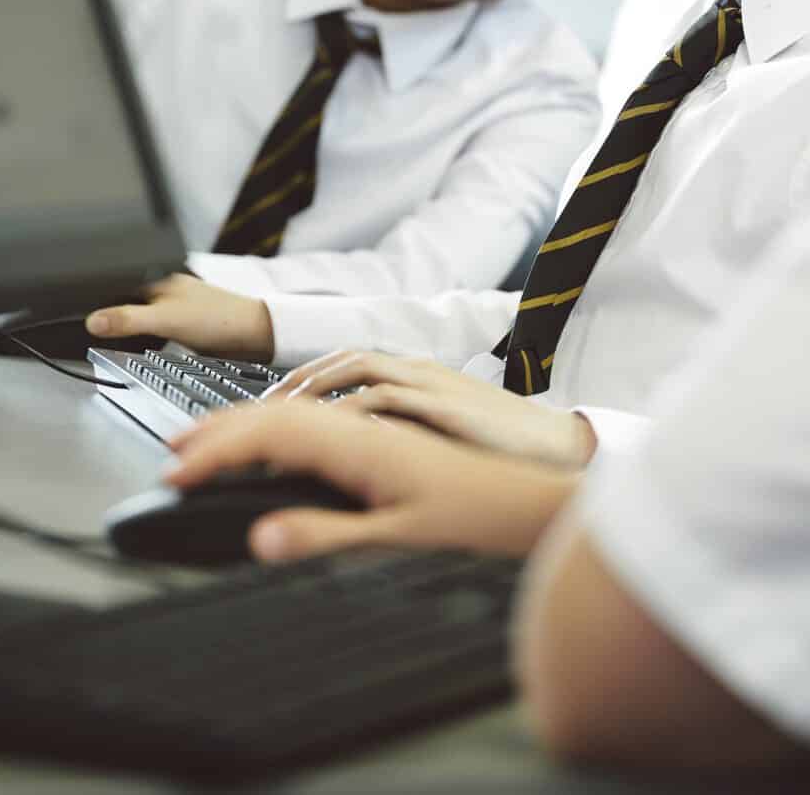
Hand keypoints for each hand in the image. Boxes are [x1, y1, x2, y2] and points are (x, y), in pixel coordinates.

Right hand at [86, 273, 272, 358]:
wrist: (254, 336)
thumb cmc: (218, 318)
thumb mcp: (165, 320)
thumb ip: (128, 319)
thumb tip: (93, 321)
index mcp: (158, 278)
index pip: (116, 283)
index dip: (96, 299)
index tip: (76, 315)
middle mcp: (165, 288)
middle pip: (126, 300)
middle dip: (110, 315)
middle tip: (92, 332)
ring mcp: (175, 306)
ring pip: (140, 315)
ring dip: (128, 327)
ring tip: (113, 340)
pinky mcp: (183, 324)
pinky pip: (154, 329)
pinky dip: (144, 337)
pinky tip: (143, 346)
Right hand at [166, 403, 577, 560]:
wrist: (536, 502)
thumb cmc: (477, 521)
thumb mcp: (395, 540)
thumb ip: (324, 536)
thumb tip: (260, 537)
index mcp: (360, 444)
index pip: (268, 435)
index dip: (216, 450)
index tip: (176, 472)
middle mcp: (363, 428)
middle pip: (276, 414)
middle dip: (219, 430)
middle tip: (172, 453)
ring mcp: (374, 432)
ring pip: (296, 415)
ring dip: (246, 426)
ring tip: (207, 444)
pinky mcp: (385, 443)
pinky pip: (318, 424)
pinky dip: (280, 432)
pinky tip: (273, 451)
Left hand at [267, 350, 597, 467]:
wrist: (556, 448)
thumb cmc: (497, 450)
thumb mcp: (434, 438)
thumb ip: (395, 434)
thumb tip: (346, 450)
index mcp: (413, 375)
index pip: (344, 364)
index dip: (300, 382)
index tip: (265, 409)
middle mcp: (416, 370)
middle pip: (339, 359)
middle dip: (292, 383)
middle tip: (253, 412)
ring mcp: (431, 383)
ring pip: (356, 368)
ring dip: (311, 390)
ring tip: (276, 416)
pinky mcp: (444, 404)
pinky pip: (387, 397)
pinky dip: (351, 409)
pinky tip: (325, 430)